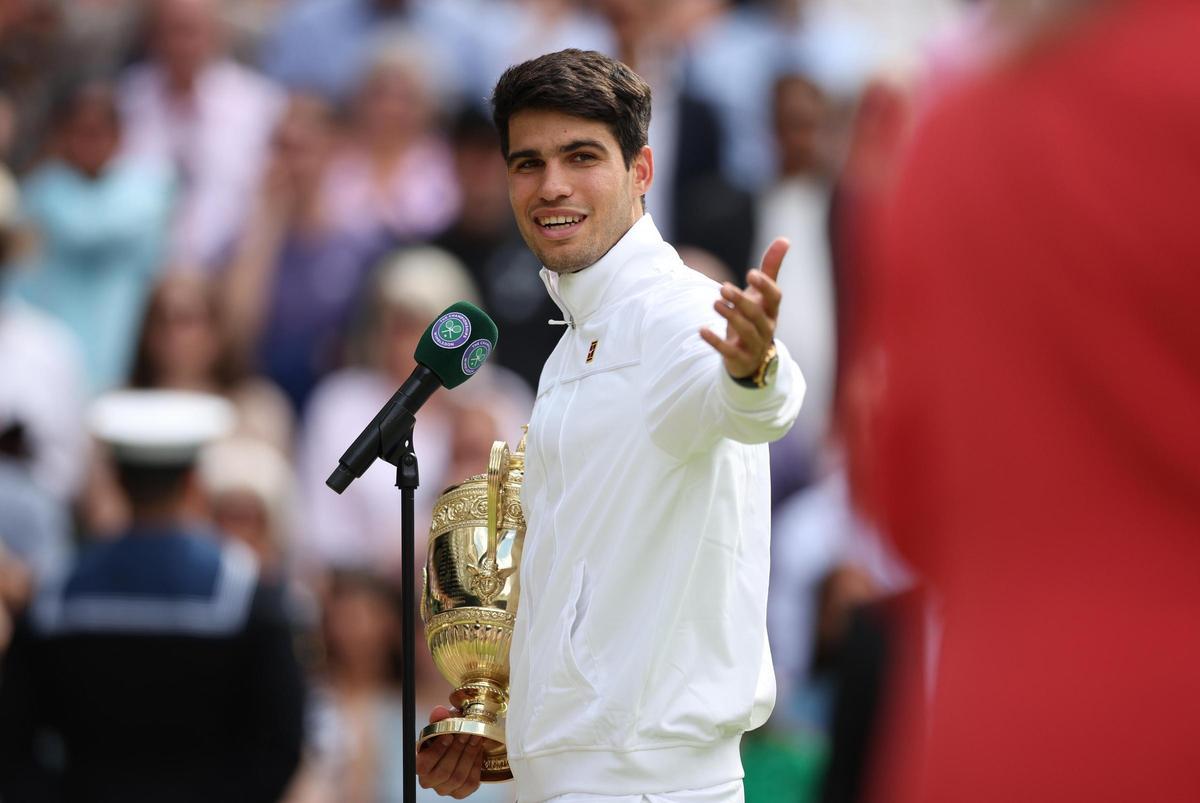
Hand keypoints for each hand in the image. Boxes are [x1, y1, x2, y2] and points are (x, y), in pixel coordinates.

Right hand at [416, 706, 486, 798]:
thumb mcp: (441, 725)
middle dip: (458, 750)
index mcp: (420, 765)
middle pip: (443, 772)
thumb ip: (438, 719)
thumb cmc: (447, 736)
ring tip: (476, 737)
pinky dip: (476, 765)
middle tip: (467, 732)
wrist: (460, 744)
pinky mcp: (461, 792)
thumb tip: (439, 711)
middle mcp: (430, 781)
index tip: (449, 735)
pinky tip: (478, 750)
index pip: (423, 765)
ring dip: (469, 755)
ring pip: (458, 777)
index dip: (437, 751)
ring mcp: (445, 789)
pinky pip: (470, 783)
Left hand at [700, 237, 787, 378]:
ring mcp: (754, 345)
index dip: (765, 286)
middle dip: (741, 301)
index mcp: (772, 310)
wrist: (751, 358)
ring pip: (746, 331)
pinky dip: (715, 341)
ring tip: (715, 303)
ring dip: (730, 316)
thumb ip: (771, 268)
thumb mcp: (762, 295)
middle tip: (723, 288)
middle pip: (757, 314)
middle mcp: (766, 328)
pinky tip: (701, 330)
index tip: (751, 273)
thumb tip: (785, 238)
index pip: (775, 297)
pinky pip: (728, 351)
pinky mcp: (739, 358)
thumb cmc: (756, 317)